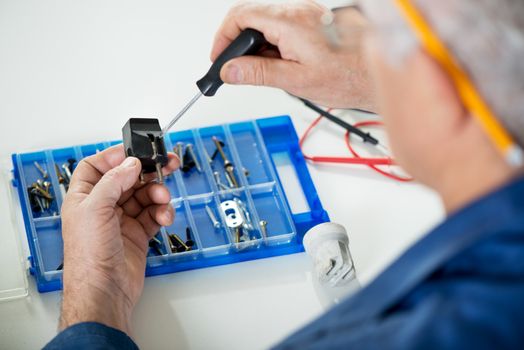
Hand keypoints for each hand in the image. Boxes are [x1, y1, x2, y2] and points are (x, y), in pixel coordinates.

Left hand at [59, 145, 178, 333]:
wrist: (105, 290)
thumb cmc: (88, 256)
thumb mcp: (96, 210)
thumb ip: (114, 181)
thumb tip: (130, 163)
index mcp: (84, 197)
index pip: (97, 166)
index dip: (115, 157)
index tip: (136, 152)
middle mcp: (103, 207)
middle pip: (128, 178)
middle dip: (147, 171)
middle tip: (166, 163)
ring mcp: (122, 220)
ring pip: (144, 195)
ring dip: (157, 193)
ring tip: (163, 198)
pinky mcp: (138, 234)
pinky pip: (154, 214)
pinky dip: (162, 212)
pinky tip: (164, 216)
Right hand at [212, 1, 375, 109]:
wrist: (376, 74)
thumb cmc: (346, 77)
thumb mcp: (296, 81)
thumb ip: (259, 73)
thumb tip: (230, 70)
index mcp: (290, 22)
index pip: (241, 16)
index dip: (223, 37)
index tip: (219, 58)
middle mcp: (298, 12)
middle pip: (251, 16)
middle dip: (236, 42)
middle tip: (232, 67)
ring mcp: (306, 14)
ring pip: (265, 22)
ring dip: (254, 44)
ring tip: (257, 70)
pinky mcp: (312, 22)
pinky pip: (282, 26)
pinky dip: (271, 43)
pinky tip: (276, 63)